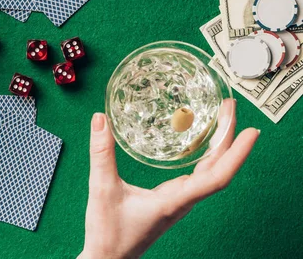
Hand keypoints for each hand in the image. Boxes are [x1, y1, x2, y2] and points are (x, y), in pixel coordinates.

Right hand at [78, 99, 258, 258]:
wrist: (108, 258)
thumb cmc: (109, 233)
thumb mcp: (102, 189)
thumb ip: (101, 154)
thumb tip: (100, 119)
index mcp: (174, 200)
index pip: (217, 176)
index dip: (236, 153)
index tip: (251, 131)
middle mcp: (182, 200)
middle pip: (218, 168)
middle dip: (228, 136)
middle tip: (229, 107)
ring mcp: (178, 200)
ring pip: (209, 171)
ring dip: (219, 145)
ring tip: (220, 119)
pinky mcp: (170, 200)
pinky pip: (196, 175)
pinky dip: (203, 155)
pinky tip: (198, 143)